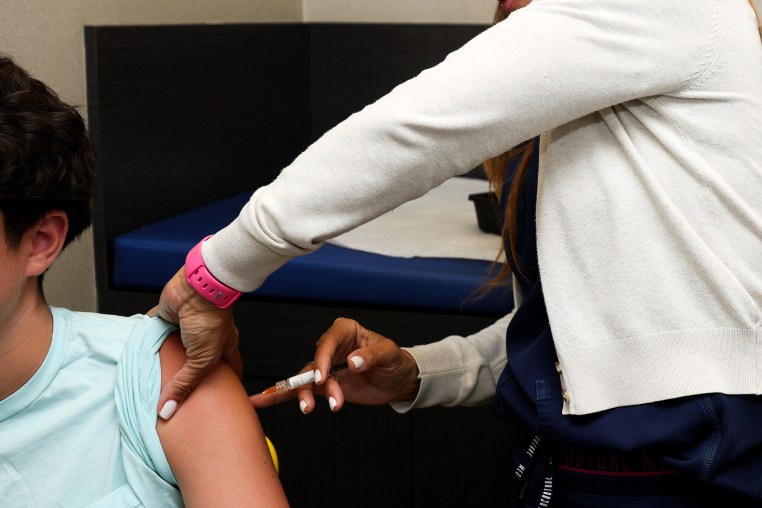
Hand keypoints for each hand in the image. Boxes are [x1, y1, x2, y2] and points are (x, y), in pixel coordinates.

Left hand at [149, 267, 241, 418]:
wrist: (197, 289)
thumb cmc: (211, 319)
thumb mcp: (201, 360)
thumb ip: (185, 384)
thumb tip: (168, 411)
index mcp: (224, 347)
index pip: (229, 371)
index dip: (228, 386)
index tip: (221, 402)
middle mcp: (206, 339)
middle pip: (198, 363)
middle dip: (189, 377)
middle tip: (180, 395)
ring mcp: (187, 328)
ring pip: (176, 350)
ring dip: (166, 360)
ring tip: (154, 381)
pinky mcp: (168, 318)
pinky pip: (155, 332)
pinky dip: (148, 340)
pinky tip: (139, 353)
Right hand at [250, 318, 419, 413]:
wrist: (397, 381)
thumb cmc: (394, 361)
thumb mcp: (389, 354)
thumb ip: (371, 356)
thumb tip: (353, 361)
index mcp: (345, 331)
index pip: (328, 342)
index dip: (322, 359)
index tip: (322, 377)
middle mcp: (331, 347)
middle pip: (313, 362)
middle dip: (313, 382)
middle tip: (316, 398)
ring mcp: (325, 367)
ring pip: (306, 380)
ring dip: (306, 395)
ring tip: (309, 408)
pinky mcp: (324, 385)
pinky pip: (302, 390)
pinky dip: (282, 396)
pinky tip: (262, 401)